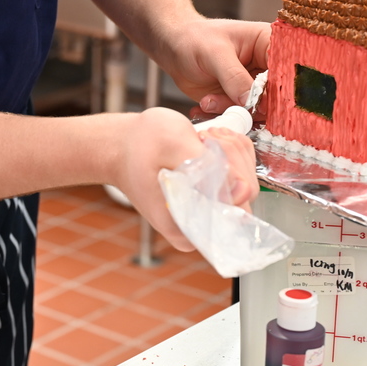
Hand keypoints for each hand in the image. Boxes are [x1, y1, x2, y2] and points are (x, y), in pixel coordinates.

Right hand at [111, 107, 257, 251]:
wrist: (121, 145)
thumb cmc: (137, 144)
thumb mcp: (171, 143)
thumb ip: (208, 165)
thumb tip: (241, 188)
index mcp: (188, 228)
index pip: (237, 211)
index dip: (233, 173)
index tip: (208, 145)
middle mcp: (201, 227)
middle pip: (246, 197)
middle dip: (232, 157)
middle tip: (204, 137)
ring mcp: (208, 211)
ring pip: (245, 182)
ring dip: (232, 151)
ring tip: (201, 137)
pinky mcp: (212, 196)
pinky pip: (239, 176)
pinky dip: (231, 151)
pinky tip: (208, 141)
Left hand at [157, 18, 269, 120]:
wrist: (174, 48)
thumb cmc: (195, 39)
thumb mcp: (215, 53)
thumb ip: (234, 77)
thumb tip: (252, 101)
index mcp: (268, 44)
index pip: (286, 70)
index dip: (280, 89)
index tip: (262, 102)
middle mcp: (266, 66)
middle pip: (276, 95)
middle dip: (252, 106)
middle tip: (230, 106)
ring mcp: (253, 85)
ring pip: (257, 110)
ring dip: (231, 111)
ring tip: (208, 101)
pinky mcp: (239, 99)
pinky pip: (239, 115)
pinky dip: (221, 115)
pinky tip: (203, 106)